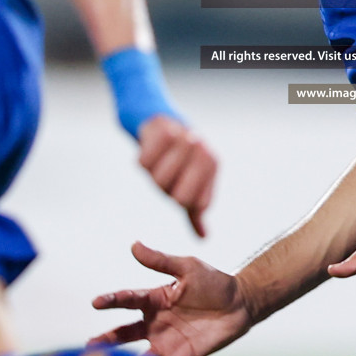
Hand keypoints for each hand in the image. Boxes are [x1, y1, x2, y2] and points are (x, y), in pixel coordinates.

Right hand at [90, 241, 252, 355]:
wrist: (241, 303)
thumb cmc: (213, 282)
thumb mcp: (187, 267)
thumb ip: (161, 260)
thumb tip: (134, 245)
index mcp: (155, 299)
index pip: (128, 299)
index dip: (112, 300)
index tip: (96, 302)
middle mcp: (156, 323)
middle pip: (126, 333)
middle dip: (108, 340)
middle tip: (90, 346)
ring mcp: (168, 341)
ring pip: (141, 355)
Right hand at [137, 115, 216, 236]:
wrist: (157, 118)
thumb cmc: (176, 156)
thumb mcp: (190, 182)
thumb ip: (195, 208)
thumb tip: (204, 238)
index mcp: (213, 164)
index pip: (199, 204)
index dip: (181, 198)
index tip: (178, 180)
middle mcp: (204, 151)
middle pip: (177, 197)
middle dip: (166, 189)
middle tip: (164, 170)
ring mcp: (184, 139)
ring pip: (158, 181)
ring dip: (152, 173)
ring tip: (158, 158)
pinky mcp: (163, 129)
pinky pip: (143, 163)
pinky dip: (141, 158)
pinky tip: (147, 146)